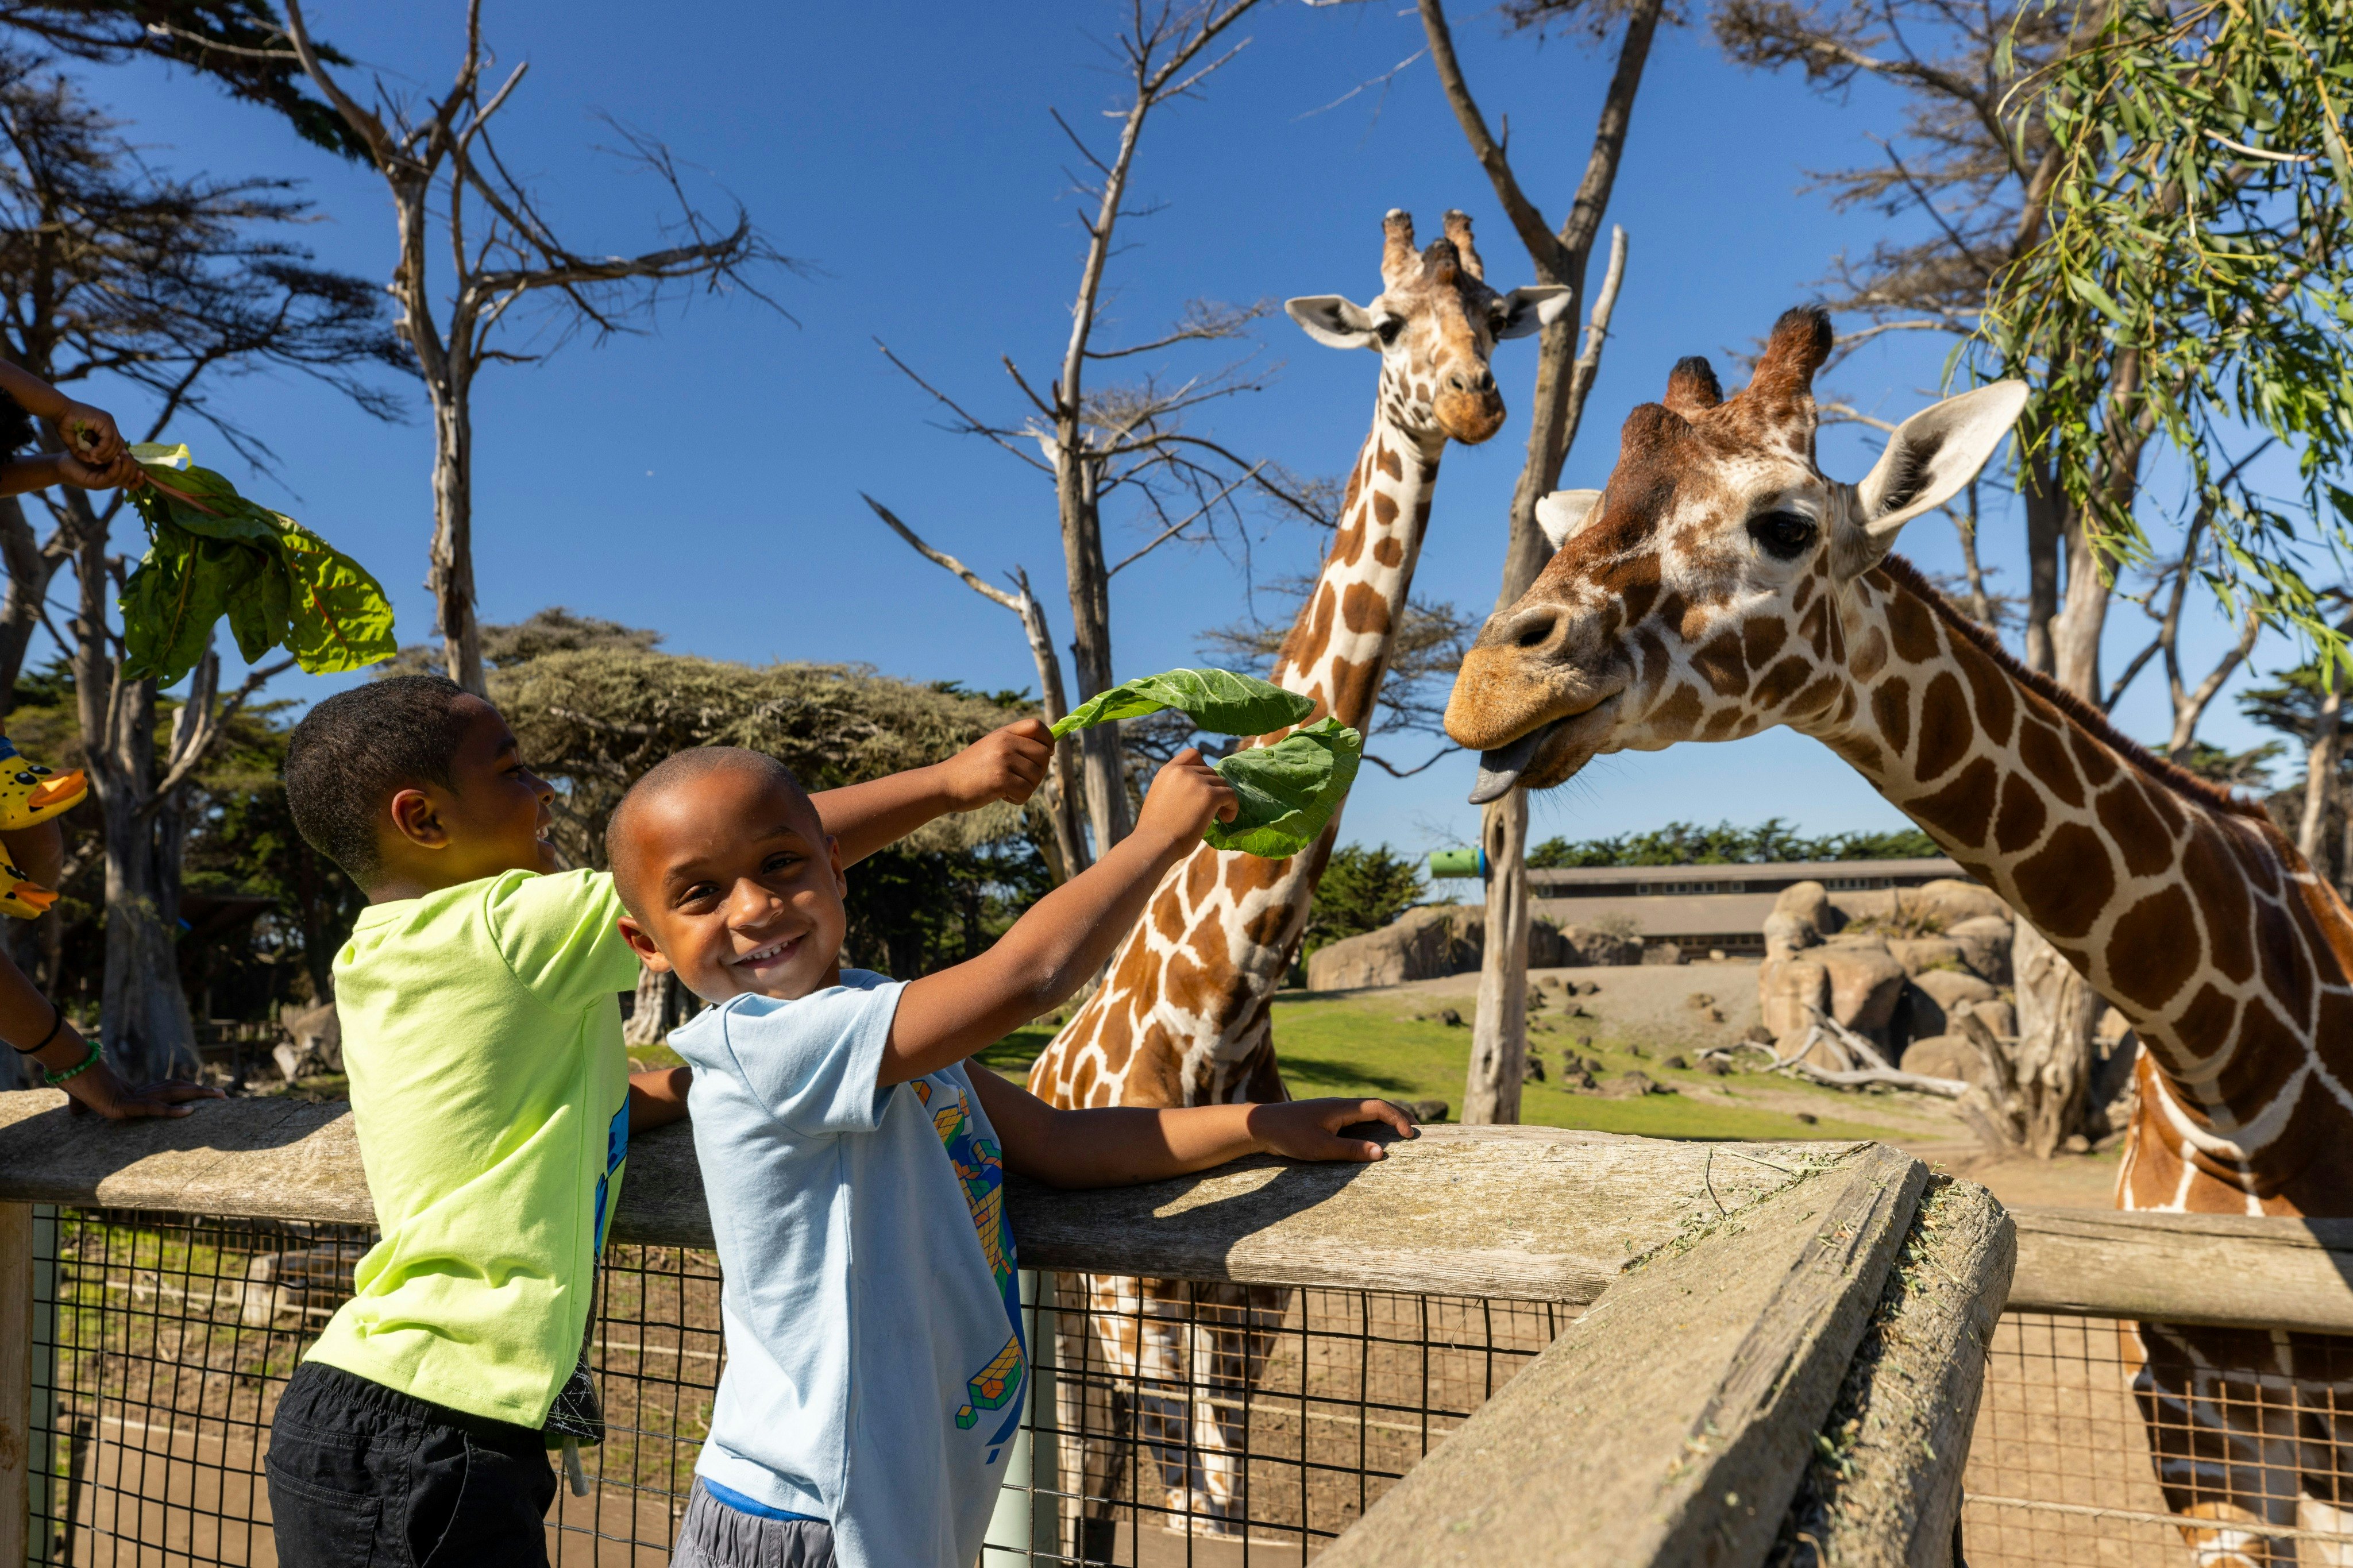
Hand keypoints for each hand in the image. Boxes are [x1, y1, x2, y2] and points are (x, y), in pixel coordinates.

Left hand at [52, 449, 144, 492]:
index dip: (141, 477)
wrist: (59, 464)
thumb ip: (111, 452)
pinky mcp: (96, 483)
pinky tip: (116, 459)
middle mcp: (111, 482)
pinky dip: (116, 468)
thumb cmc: (77, 457)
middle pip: (132, 479)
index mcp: (113, 476)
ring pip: (124, 478)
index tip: (143, 467)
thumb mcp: (99, 453)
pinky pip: (111, 477)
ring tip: (123, 454)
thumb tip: (125, 446)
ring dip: (126, 466)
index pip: (134, 482)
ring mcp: (104, 484)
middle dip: (133, 466)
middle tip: (127, 453)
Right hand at [55, 402, 124, 465]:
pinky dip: (102, 449)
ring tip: (93, 457)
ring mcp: (108, 421)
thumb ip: (86, 453)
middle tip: (96, 461)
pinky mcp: (104, 420)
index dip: (108, 456)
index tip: (96, 460)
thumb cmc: (65, 426)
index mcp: (106, 427)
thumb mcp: (77, 444)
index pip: (116, 445)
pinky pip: (109, 439)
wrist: (57, 412)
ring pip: (116, 443)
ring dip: (105, 454)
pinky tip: (92, 453)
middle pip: (119, 445)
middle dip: (109, 457)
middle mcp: (110, 423)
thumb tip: (95, 461)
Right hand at [60, 1057, 223, 1119]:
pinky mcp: (123, 1106)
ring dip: (197, 1096)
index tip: (205, 1095)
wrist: (65, 1070)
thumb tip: (73, 1112)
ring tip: (219, 1096)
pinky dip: (171, 1111)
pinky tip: (190, 1113)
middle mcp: (138, 1092)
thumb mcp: (82, 1102)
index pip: (168, 1089)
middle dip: (201, 1091)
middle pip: (177, 1088)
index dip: (186, 1091)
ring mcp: (132, 1098)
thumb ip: (82, 1106)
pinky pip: (153, 1109)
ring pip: (172, 1094)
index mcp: (134, 1092)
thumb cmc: (74, 1083)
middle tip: (225, 1095)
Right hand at [939, 719, 1052, 808]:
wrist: (944, 785)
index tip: (1047, 753)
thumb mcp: (991, 748)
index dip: (1048, 740)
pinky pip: (1026, 792)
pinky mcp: (1000, 779)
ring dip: (1026, 788)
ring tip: (1007, 789)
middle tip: (1021, 780)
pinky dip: (1018, 799)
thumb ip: (1014, 745)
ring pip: (1036, 776)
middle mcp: (1005, 742)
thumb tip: (1047, 751)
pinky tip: (1003, 796)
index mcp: (1003, 733)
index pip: (1037, 725)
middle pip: (1043, 755)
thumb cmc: (970, 771)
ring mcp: (1003, 759)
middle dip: (1039, 772)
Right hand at [1134, 748, 1235, 845]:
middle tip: (1212, 807)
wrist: (1155, 843)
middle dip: (1213, 788)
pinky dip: (1232, 807)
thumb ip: (1175, 788)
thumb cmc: (1155, 830)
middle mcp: (1182, 771)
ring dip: (1223, 798)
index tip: (1204, 783)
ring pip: (1222, 783)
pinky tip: (1227, 819)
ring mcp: (1197, 782)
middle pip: (1210, 772)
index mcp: (1168, 771)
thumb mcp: (1160, 798)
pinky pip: (1230, 795)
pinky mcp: (1210, 795)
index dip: (1203, 766)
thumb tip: (1195, 792)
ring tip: (1220, 816)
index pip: (1193, 754)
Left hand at [1246, 1098, 1419, 1162]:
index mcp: (1342, 1107)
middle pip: (1375, 1106)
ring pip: (1365, 1111)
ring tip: (1400, 1132)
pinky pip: (1354, 1117)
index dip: (1397, 1119)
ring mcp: (1332, 1110)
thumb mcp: (1321, 1147)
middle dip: (1397, 1115)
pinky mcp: (1324, 1118)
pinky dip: (1369, 1124)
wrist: (1260, 1126)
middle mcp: (1339, 1105)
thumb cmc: (1290, 1136)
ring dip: (1384, 1119)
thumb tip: (1380, 1152)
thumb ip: (1351, 1150)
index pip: (1378, 1107)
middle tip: (1415, 1129)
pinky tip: (1370, 1135)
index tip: (1410, 1135)